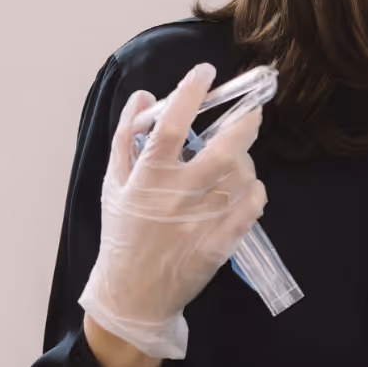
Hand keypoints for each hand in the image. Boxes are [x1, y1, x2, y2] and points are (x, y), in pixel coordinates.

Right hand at [78, 63, 266, 360]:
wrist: (132, 294)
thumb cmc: (122, 234)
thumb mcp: (112, 184)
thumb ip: (125, 138)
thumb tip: (143, 96)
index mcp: (147, 178)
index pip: (172, 126)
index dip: (190, 93)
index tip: (205, 72)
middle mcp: (177, 197)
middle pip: (222, 151)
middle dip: (244, 124)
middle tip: (253, 111)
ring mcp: (201, 222)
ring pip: (241, 177)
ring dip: (245, 160)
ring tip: (237, 159)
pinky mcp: (220, 245)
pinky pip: (251, 208)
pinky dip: (255, 192)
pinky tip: (247, 190)